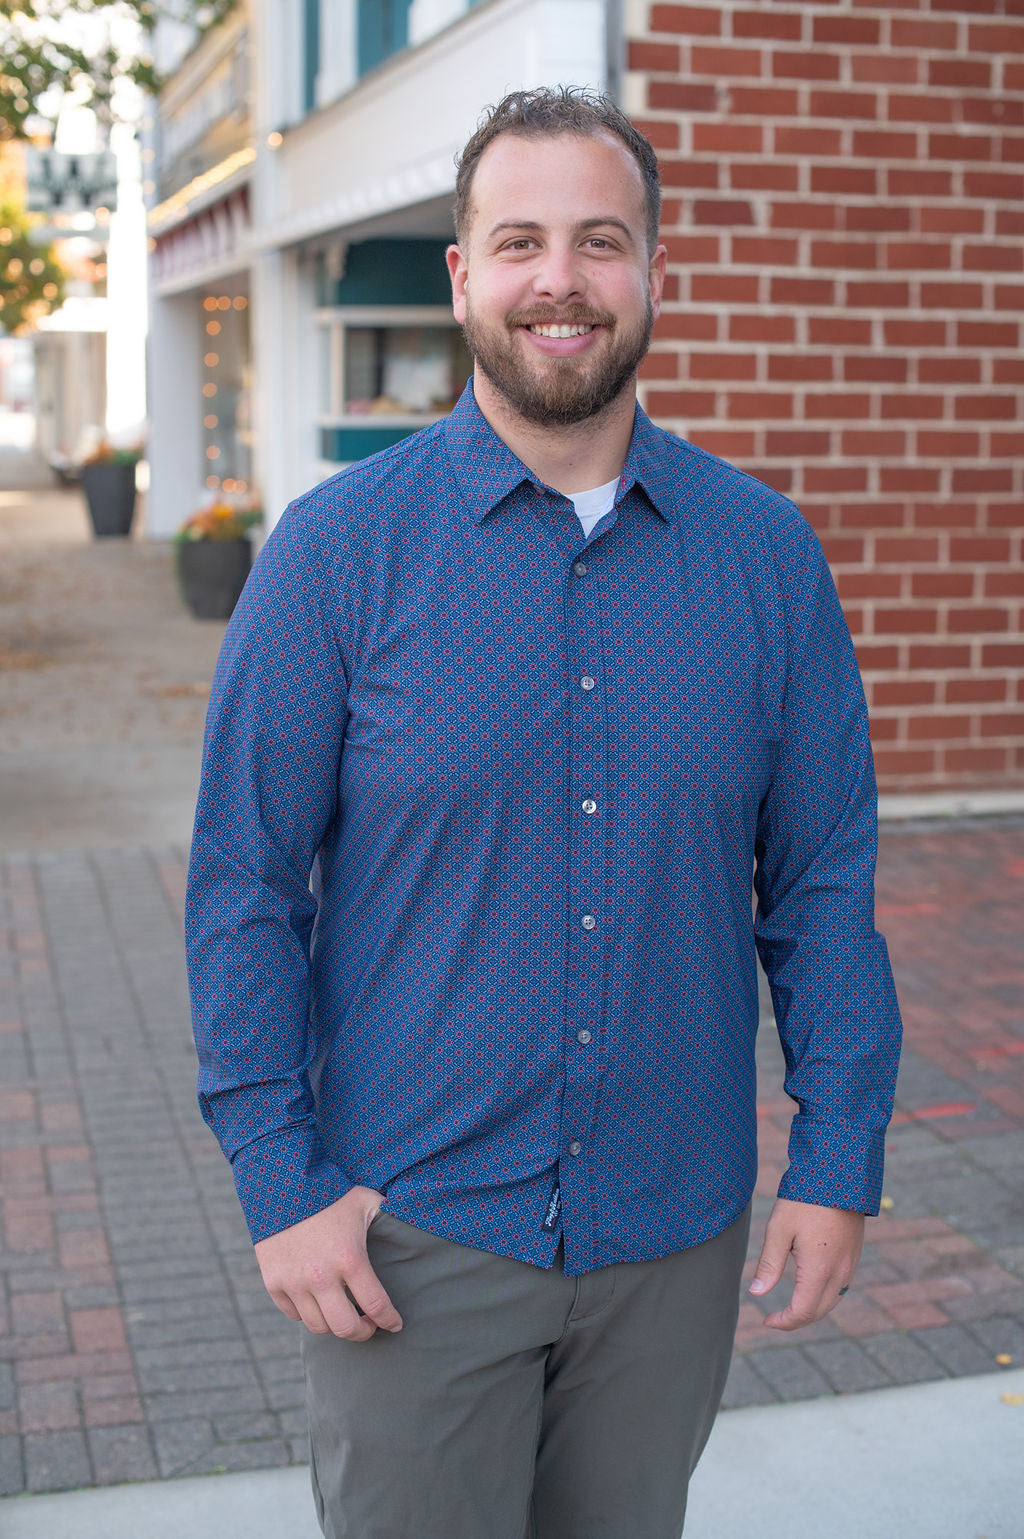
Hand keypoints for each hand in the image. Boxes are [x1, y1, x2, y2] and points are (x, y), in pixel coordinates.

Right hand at [254, 1185, 402, 1339]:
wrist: (283, 1182)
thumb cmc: (331, 1193)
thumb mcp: (367, 1201)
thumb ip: (391, 1217)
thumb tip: (422, 1223)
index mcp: (350, 1258)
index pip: (376, 1306)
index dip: (390, 1321)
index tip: (396, 1324)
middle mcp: (321, 1276)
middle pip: (345, 1328)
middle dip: (363, 1333)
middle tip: (369, 1326)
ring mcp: (294, 1282)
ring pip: (318, 1327)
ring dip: (335, 1325)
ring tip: (344, 1313)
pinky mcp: (273, 1282)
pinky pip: (293, 1315)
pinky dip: (307, 1313)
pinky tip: (319, 1302)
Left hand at [748, 1197, 863, 1331]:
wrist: (838, 1174)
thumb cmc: (804, 1199)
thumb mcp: (779, 1230)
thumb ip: (769, 1264)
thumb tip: (757, 1294)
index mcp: (820, 1270)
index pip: (803, 1312)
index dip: (784, 1322)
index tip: (766, 1320)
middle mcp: (841, 1272)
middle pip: (820, 1311)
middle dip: (797, 1320)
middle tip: (775, 1318)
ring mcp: (851, 1263)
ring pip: (833, 1301)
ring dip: (813, 1309)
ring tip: (790, 1307)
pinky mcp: (855, 1254)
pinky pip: (842, 1287)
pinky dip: (825, 1296)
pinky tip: (811, 1287)